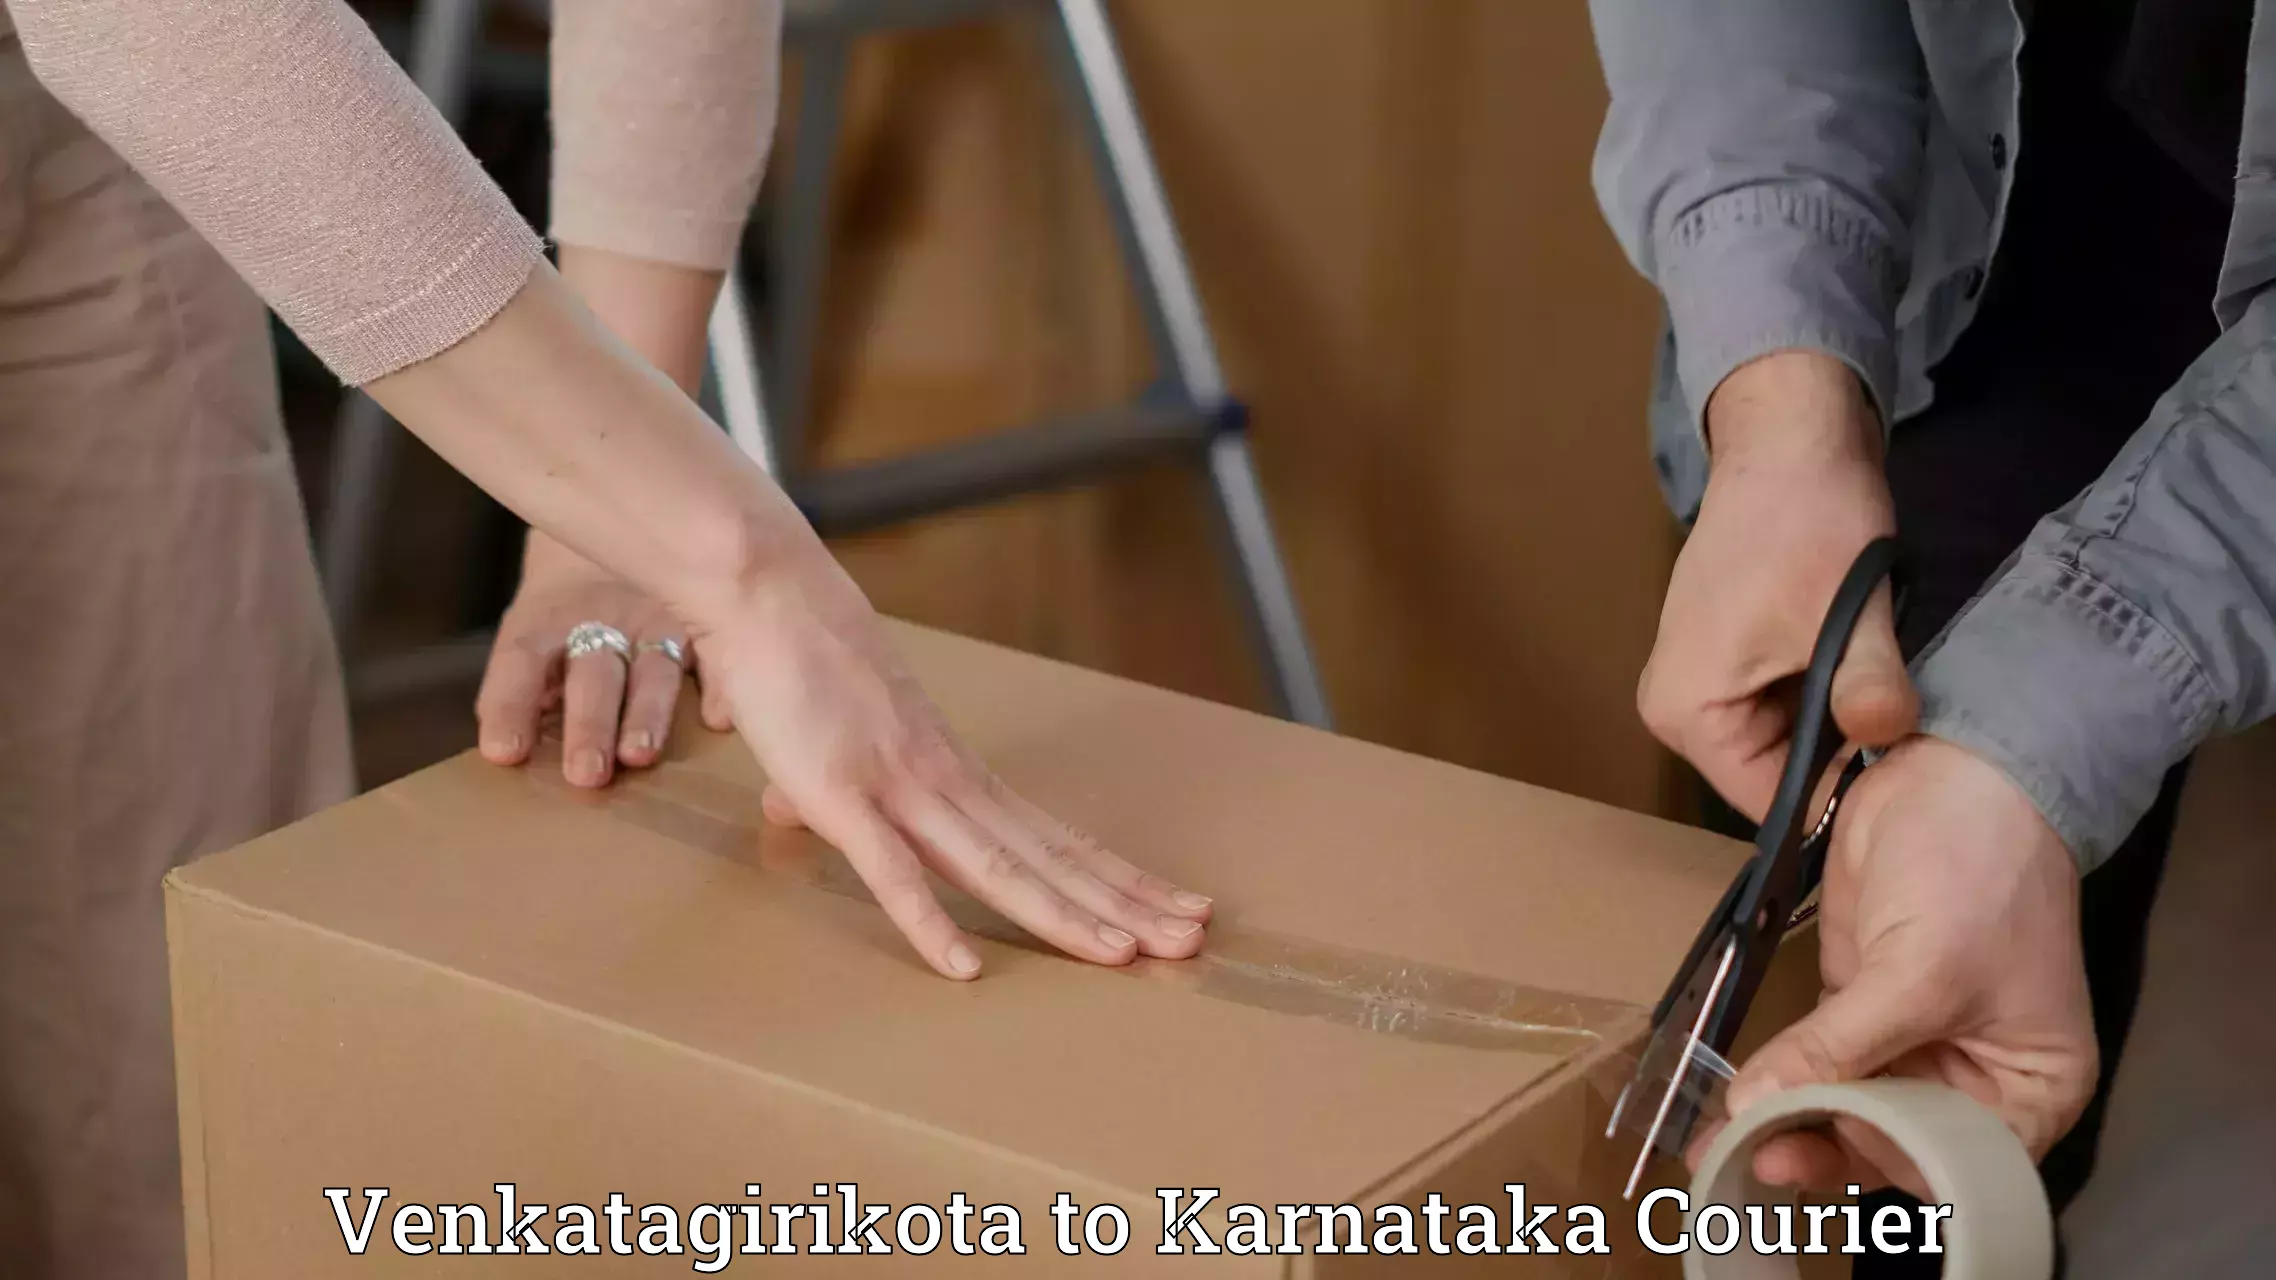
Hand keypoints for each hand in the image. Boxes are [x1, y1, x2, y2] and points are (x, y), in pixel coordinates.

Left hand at [477, 532, 728, 785]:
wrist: (619, 517)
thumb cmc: (566, 602)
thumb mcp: (533, 626)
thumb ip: (524, 683)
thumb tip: (509, 748)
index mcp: (545, 621)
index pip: (520, 660)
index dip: (510, 703)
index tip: (504, 751)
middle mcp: (601, 621)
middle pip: (592, 675)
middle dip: (590, 724)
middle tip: (586, 774)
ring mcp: (656, 620)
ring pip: (652, 671)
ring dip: (647, 714)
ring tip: (640, 755)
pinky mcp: (701, 622)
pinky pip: (716, 655)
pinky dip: (718, 687)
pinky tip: (718, 720)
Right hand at [690, 550, 1213, 980]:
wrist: (768, 591)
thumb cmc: (802, 656)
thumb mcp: (842, 736)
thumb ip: (834, 781)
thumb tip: (792, 807)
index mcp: (956, 770)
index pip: (1055, 836)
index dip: (1117, 877)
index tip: (1173, 906)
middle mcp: (948, 781)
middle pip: (1050, 858)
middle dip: (1124, 903)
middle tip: (1191, 941)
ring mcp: (900, 788)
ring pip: (998, 868)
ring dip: (1065, 916)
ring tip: (1128, 955)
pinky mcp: (841, 796)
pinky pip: (891, 872)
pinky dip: (929, 922)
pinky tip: (966, 966)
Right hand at [1641, 351, 1916, 819]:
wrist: (1789, 445)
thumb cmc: (1806, 520)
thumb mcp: (1846, 608)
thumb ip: (1867, 683)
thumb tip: (1890, 739)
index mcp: (1686, 711)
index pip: (1769, 800)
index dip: (1838, 794)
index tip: (1902, 778)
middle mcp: (1676, 709)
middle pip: (1774, 774)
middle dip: (1838, 755)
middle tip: (1899, 721)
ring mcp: (1695, 685)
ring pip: (1784, 743)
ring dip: (1834, 721)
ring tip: (1878, 683)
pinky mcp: (1722, 663)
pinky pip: (1779, 710)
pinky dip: (1822, 695)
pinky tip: (1854, 662)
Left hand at [1703, 737, 2096, 1196]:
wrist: (1958, 771)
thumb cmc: (1978, 875)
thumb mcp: (1920, 970)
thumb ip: (1840, 1047)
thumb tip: (1757, 1107)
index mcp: (2030, 1091)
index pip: (1954, 1162)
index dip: (1882, 1162)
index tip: (1806, 1154)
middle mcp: (1976, 1081)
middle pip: (1894, 1140)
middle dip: (1823, 1149)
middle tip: (1745, 1153)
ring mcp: (1914, 1042)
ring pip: (1847, 1107)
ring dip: (1788, 1122)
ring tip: (1720, 1141)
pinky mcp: (1861, 1002)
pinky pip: (1818, 1060)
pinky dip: (1780, 1079)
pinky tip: (1731, 1099)